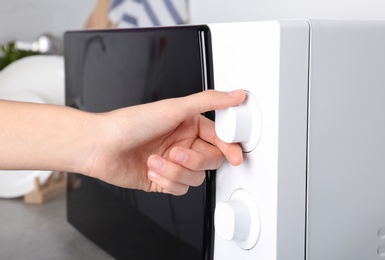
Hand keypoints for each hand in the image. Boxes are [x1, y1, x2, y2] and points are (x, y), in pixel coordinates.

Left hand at [84, 89, 245, 194]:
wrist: (101, 146)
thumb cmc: (130, 124)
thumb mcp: (174, 108)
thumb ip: (209, 101)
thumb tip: (235, 95)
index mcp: (189, 125)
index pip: (220, 139)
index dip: (229, 149)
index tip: (235, 156)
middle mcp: (184, 144)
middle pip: (210, 161)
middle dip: (193, 161)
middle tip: (176, 153)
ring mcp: (174, 164)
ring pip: (196, 178)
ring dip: (174, 172)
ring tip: (156, 160)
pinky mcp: (164, 180)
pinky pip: (181, 188)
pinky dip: (166, 181)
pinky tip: (151, 168)